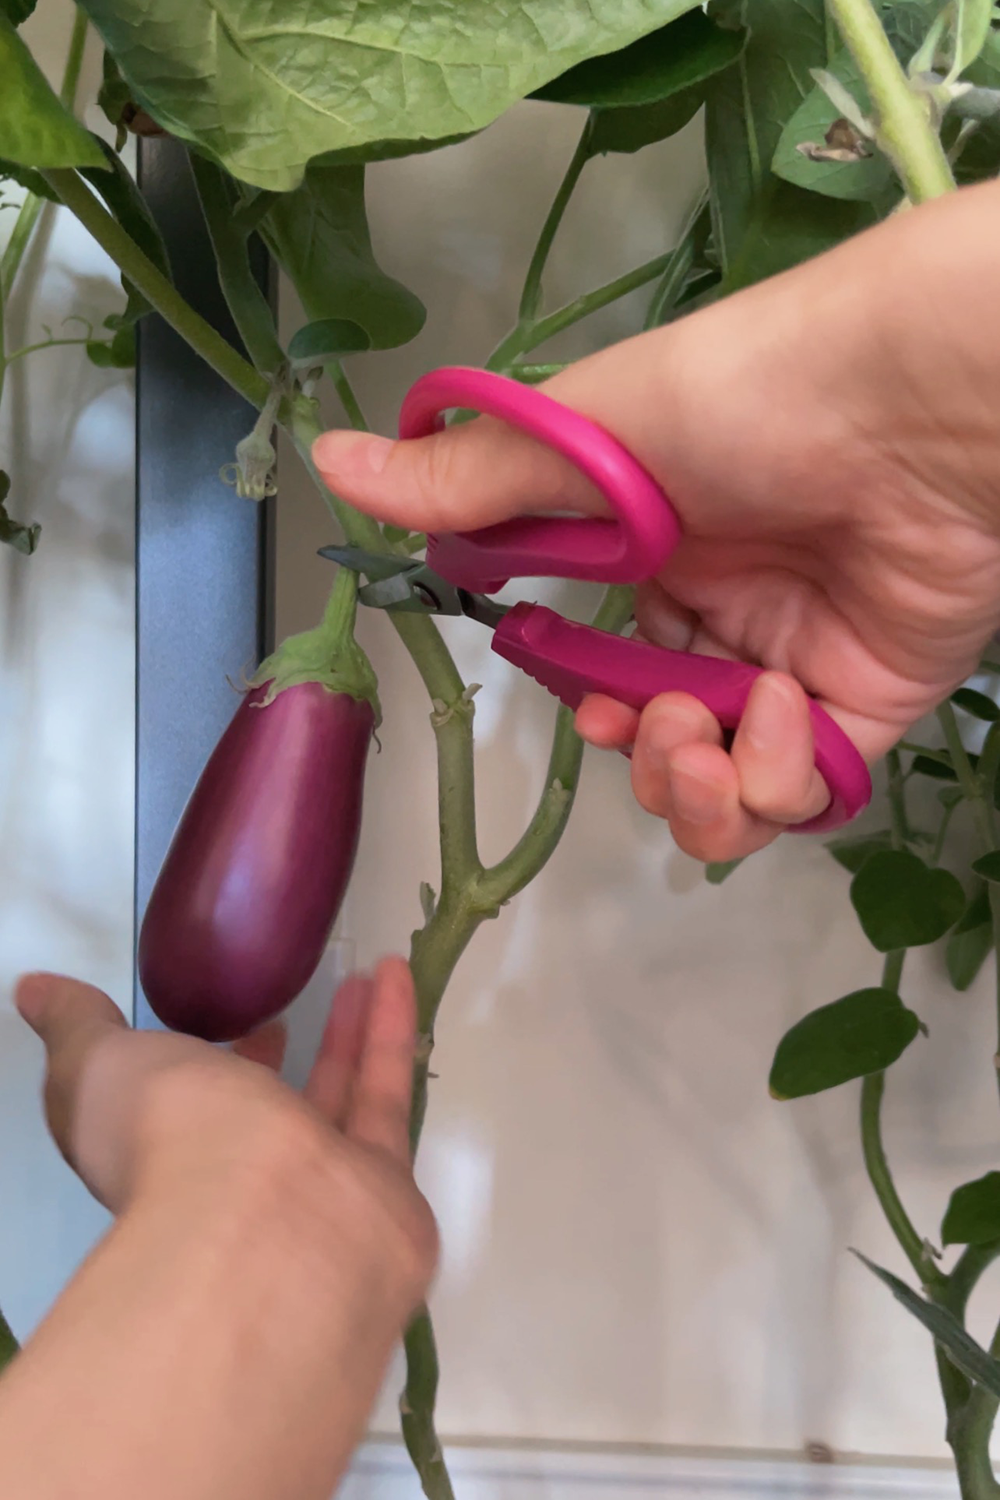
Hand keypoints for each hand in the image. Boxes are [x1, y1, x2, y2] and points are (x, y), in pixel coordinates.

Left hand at [6, 963, 437, 1499]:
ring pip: (336, 1104)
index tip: (224, 1023)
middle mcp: (239, 1185)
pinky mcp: (381, 1187)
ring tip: (372, 968)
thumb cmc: (170, 1140)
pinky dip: (392, 1033)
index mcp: (166, 1164)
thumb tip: (35, 990)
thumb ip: (77, 1027)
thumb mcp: (97, 1066)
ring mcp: (315, 1192)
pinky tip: (397, 974)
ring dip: (352, 1033)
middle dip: (279, 1060)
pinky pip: (386, 1099)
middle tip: (296, 1008)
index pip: (186, 1117)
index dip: (204, 1069)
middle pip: (265, 1117)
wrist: (267, 1226)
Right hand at [313, 181, 999, 860]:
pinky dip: (776, 783)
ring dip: (697, 793)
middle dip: (646, 761)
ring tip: (705, 736)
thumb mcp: (582, 437)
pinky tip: (778, 711)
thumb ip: (464, 482)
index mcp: (661, 555)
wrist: (908, 405)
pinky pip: (804, 795)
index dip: (590, 704)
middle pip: (666, 743)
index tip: (585, 701)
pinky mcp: (865, 707)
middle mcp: (728, 616)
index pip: (609, 663)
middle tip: (653, 724)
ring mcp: (797, 666)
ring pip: (728, 791)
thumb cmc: (740, 399)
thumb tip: (325, 463)